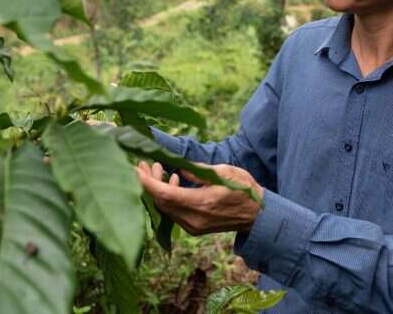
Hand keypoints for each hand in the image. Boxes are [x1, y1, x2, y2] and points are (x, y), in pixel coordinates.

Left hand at [135, 161, 263, 235]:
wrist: (257, 215)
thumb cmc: (244, 189)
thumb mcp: (225, 172)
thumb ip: (199, 171)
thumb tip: (178, 168)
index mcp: (203, 202)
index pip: (165, 194)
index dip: (147, 182)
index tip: (136, 168)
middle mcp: (194, 219)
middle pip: (161, 202)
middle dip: (148, 182)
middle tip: (145, 164)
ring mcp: (193, 226)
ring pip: (165, 208)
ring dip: (157, 189)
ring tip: (158, 168)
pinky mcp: (193, 229)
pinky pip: (172, 213)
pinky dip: (167, 197)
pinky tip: (173, 182)